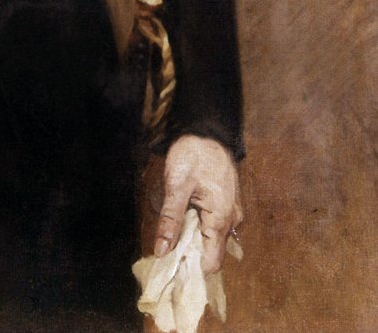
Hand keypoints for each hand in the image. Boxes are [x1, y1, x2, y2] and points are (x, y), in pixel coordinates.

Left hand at [154, 134, 242, 272]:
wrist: (208, 130)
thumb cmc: (193, 154)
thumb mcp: (176, 185)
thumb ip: (170, 220)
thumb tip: (161, 251)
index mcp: (222, 218)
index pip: (211, 263)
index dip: (190, 266)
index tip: (170, 261)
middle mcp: (233, 220)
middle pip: (212, 253)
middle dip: (190, 253)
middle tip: (166, 243)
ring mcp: (232, 213)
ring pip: (212, 239)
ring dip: (194, 238)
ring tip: (174, 227)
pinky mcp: (228, 205)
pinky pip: (215, 226)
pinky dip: (200, 227)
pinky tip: (185, 216)